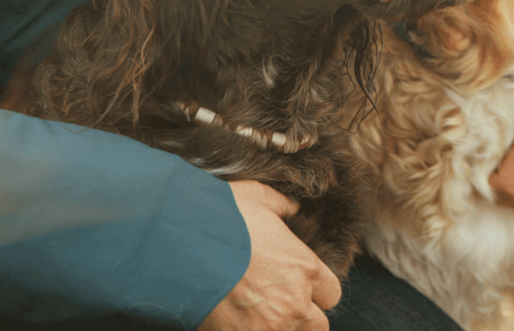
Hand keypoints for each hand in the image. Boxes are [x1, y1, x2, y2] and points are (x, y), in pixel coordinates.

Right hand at [198, 180, 340, 330]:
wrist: (181, 246)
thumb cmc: (222, 219)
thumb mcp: (256, 197)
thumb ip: (282, 205)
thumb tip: (294, 207)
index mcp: (304, 267)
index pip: (332, 293)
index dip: (317, 289)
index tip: (301, 284)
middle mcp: (295, 302)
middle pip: (318, 325)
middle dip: (303, 315)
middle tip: (280, 302)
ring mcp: (270, 328)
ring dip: (282, 327)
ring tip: (260, 312)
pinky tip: (242, 321)